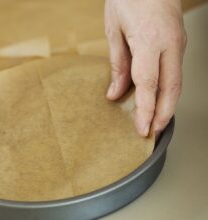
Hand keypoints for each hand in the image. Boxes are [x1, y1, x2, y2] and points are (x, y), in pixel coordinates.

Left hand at [105, 0, 186, 135]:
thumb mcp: (114, 30)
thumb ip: (117, 64)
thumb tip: (115, 92)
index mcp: (150, 40)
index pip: (149, 84)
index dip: (146, 110)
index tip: (142, 129)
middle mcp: (170, 44)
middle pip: (171, 88)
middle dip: (164, 115)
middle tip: (153, 133)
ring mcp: (178, 42)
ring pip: (177, 82)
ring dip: (168, 105)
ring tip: (157, 122)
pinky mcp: (178, 41)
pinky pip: (175, 71)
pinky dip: (168, 89)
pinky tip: (160, 98)